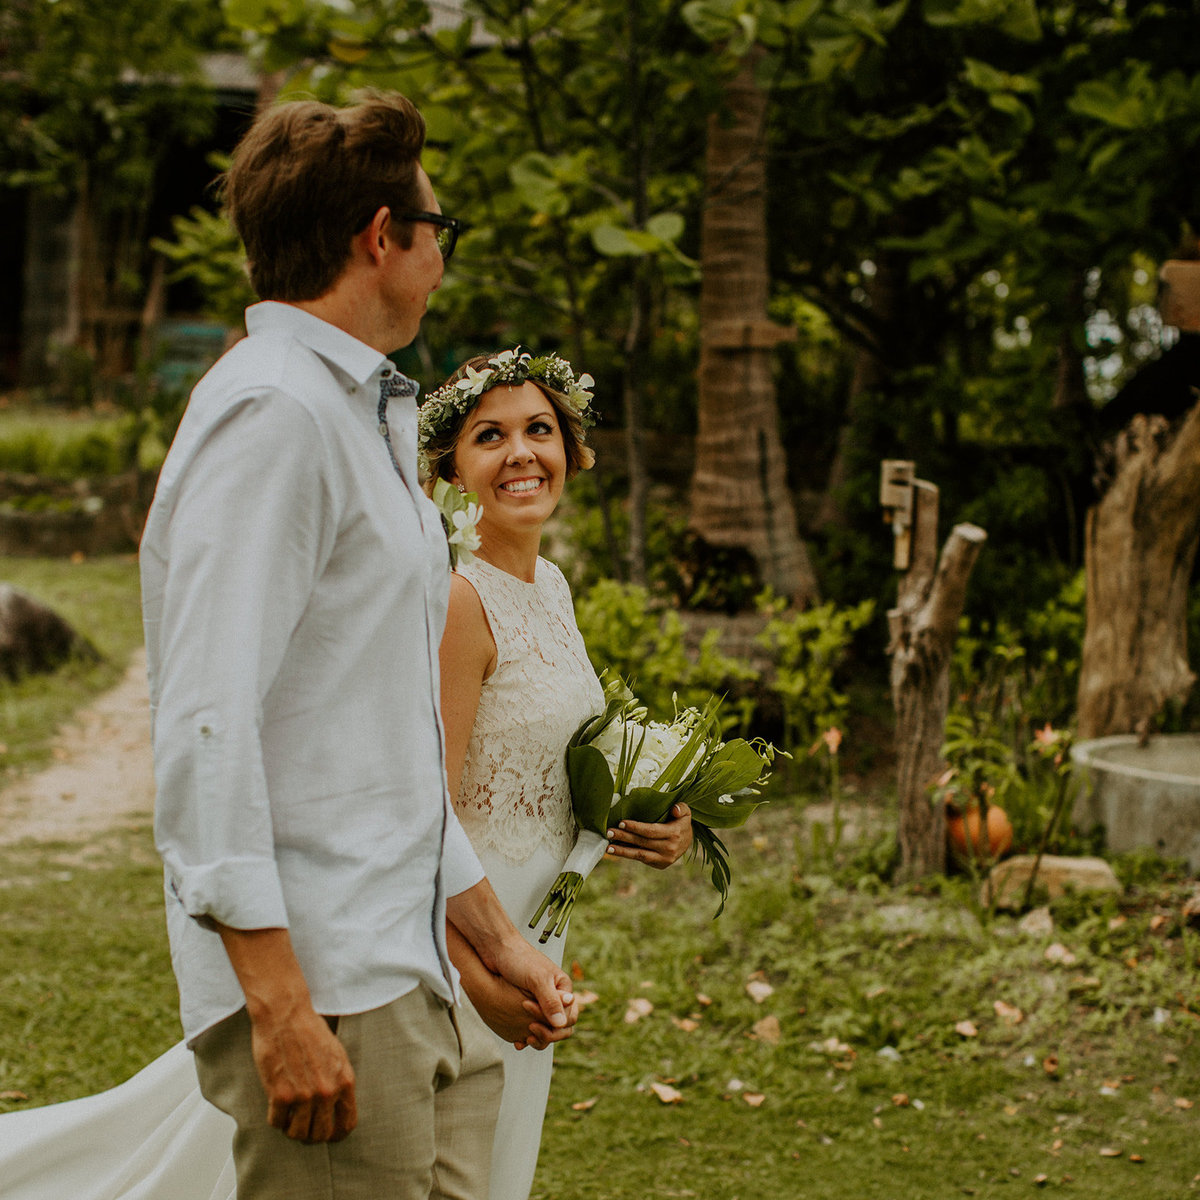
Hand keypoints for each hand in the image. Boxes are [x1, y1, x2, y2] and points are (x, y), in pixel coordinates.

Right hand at [215, 924, 356, 1142]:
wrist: (286, 1014)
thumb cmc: (310, 1030)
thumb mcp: (336, 1054)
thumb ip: (338, 1081)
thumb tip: (337, 1106)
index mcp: (345, 1081)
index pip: (347, 1124)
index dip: (336, 1133)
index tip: (326, 1131)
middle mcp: (327, 1092)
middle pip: (321, 1135)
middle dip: (311, 1133)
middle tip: (302, 1123)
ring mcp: (304, 1096)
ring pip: (297, 1134)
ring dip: (291, 1128)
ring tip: (288, 1114)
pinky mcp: (280, 1095)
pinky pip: (276, 1123)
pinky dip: (275, 1117)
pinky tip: (275, 1104)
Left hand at [489, 937, 577, 1035]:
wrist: (496, 950)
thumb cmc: (518, 959)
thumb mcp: (536, 979)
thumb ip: (550, 1001)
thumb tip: (562, 1024)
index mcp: (562, 988)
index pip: (569, 1017)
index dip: (554, 1024)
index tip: (531, 1018)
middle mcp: (554, 997)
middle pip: (561, 1026)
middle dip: (548, 1033)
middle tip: (529, 1031)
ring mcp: (540, 1003)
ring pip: (547, 1029)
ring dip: (538, 1038)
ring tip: (524, 1039)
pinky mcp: (526, 1007)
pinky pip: (533, 1027)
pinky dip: (527, 1036)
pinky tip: (518, 1041)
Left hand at [606, 801, 692, 868]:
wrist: (688, 841)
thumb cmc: (682, 823)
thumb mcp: (686, 812)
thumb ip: (682, 808)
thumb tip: (674, 809)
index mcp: (674, 834)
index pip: (651, 831)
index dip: (635, 827)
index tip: (621, 823)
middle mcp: (669, 849)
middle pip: (642, 842)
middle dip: (624, 837)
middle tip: (609, 833)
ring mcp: (664, 859)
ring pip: (640, 854)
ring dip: (622, 852)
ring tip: (608, 848)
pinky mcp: (660, 865)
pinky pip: (641, 859)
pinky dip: (628, 855)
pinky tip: (617, 851)